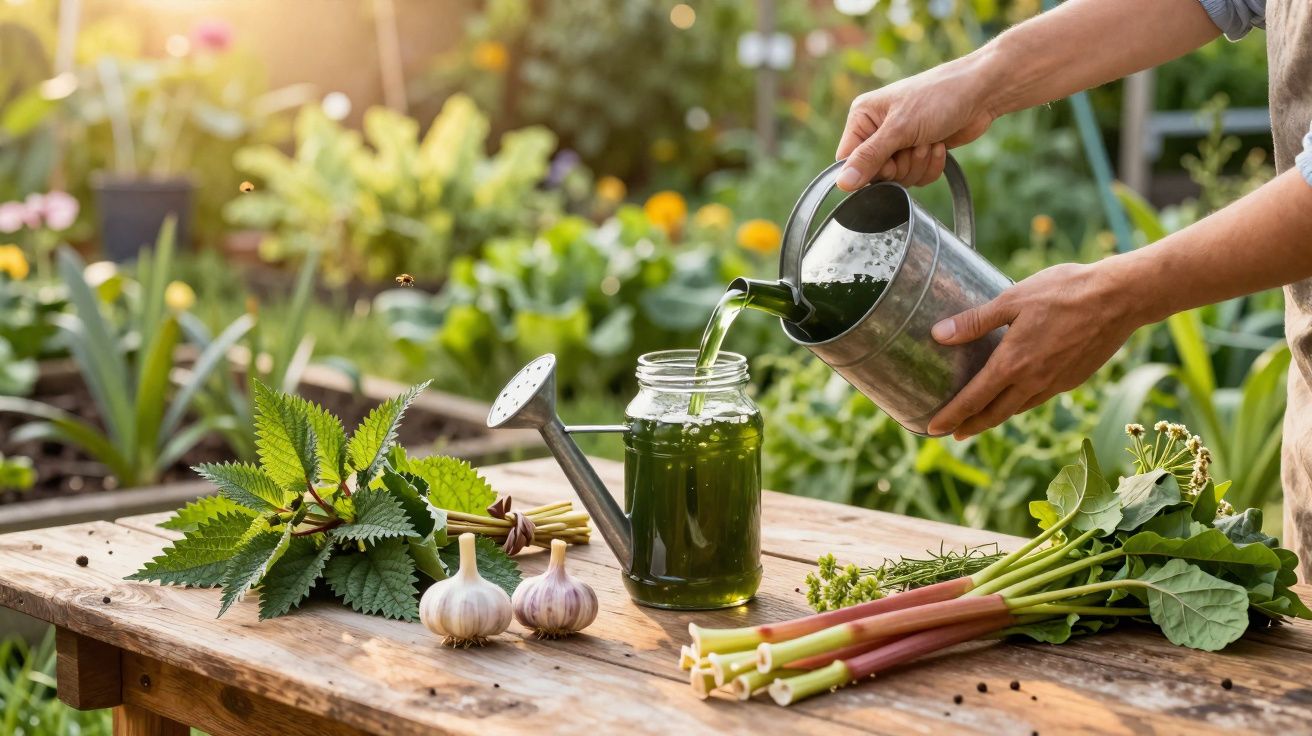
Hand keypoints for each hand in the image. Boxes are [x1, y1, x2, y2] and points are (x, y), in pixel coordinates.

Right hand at [836, 56, 997, 190]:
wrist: (981, 92)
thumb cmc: (939, 98)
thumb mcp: (899, 128)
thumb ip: (869, 157)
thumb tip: (842, 184)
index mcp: (862, 118)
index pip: (848, 161)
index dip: (869, 170)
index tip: (890, 161)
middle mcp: (876, 131)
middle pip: (875, 175)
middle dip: (901, 166)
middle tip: (916, 144)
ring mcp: (898, 143)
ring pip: (898, 179)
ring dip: (919, 165)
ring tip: (930, 140)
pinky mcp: (918, 152)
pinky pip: (916, 178)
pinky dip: (931, 167)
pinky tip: (940, 146)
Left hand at [925, 262, 1144, 438]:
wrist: (1120, 298)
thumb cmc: (1065, 292)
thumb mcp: (1012, 299)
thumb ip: (974, 321)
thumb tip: (939, 334)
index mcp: (1013, 364)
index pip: (973, 399)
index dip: (951, 416)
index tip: (932, 428)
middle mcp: (1033, 381)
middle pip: (994, 414)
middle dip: (970, 426)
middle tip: (952, 434)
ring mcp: (1056, 383)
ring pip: (1018, 409)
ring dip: (995, 418)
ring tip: (980, 419)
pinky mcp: (1074, 379)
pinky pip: (1039, 399)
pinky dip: (1021, 404)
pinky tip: (1017, 397)